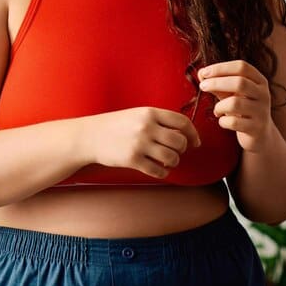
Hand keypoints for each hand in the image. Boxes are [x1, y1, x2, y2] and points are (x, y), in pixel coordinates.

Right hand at [85, 107, 201, 178]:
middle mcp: (146, 127)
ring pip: (172, 157)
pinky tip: (157, 169)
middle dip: (182, 150)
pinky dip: (162, 172)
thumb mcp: (136, 115)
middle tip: (175, 152)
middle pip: (180, 142)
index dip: (193, 134)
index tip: (195, 142)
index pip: (182, 121)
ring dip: (173, 162)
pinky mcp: (132, 159)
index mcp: (149, 113)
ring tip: (166, 161)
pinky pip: (158, 170)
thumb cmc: (115, 126)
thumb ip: (158, 121)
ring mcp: (139, 144)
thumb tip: (184, 133)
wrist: (90, 136)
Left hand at [198, 60, 277, 152]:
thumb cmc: (242, 108)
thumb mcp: (231, 93)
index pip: (242, 67)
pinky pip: (234, 122)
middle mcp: (264, 94)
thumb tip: (201, 73)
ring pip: (235, 103)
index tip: (204, 72)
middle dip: (216, 83)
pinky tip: (223, 121)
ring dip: (219, 106)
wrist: (260, 134)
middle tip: (202, 86)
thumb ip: (217, 82)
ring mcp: (262, 112)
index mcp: (259, 81)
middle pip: (240, 82)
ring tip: (217, 110)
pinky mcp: (257, 128)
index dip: (221, 68)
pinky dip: (223, 121)